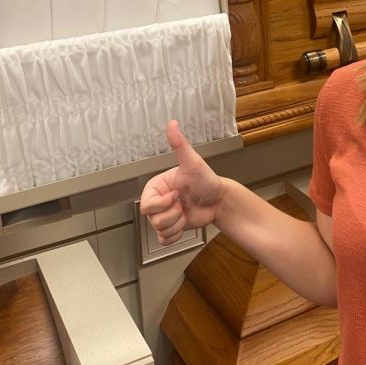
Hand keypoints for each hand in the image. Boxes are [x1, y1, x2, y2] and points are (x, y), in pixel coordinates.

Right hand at [139, 120, 223, 244]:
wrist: (219, 200)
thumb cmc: (206, 180)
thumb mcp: (193, 162)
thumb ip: (179, 145)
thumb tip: (172, 124)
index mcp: (156, 187)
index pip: (146, 205)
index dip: (163, 203)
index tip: (177, 195)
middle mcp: (158, 201)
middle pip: (153, 219)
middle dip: (172, 215)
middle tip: (183, 204)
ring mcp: (164, 215)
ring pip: (159, 230)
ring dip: (177, 224)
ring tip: (186, 212)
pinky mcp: (171, 228)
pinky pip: (164, 240)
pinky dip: (176, 235)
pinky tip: (184, 223)